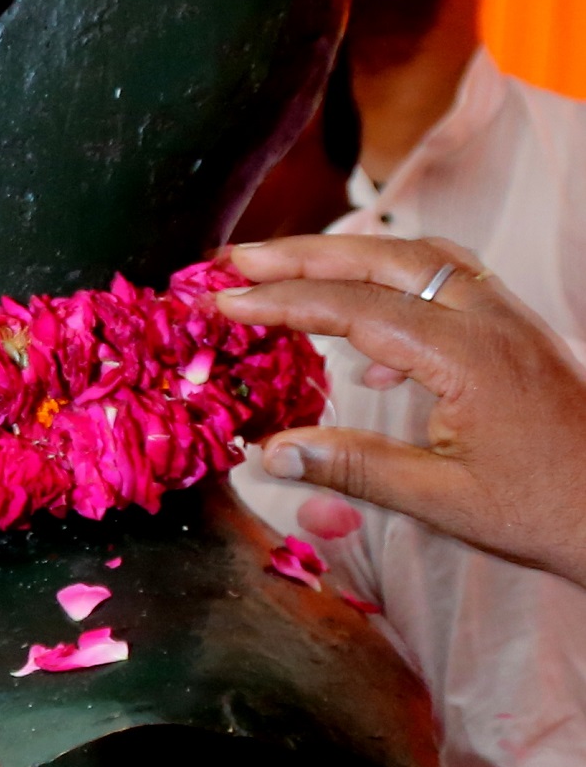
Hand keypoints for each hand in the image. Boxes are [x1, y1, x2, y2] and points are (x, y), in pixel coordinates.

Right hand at [219, 234, 585, 583]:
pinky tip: (366, 331)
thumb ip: (354, 467)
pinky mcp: (518, 330)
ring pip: (420, 257)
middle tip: (235, 260)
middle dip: (302, 255)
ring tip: (286, 266)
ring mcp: (510, 318)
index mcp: (469, 356)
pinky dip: (392, 280)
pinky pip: (448, 279)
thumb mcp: (443, 501)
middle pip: (384, 258)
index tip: (221, 302)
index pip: (355, 308)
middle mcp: (491, 319)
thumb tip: (269, 452)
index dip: (281, 302)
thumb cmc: (545, 511)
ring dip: (349, 255)